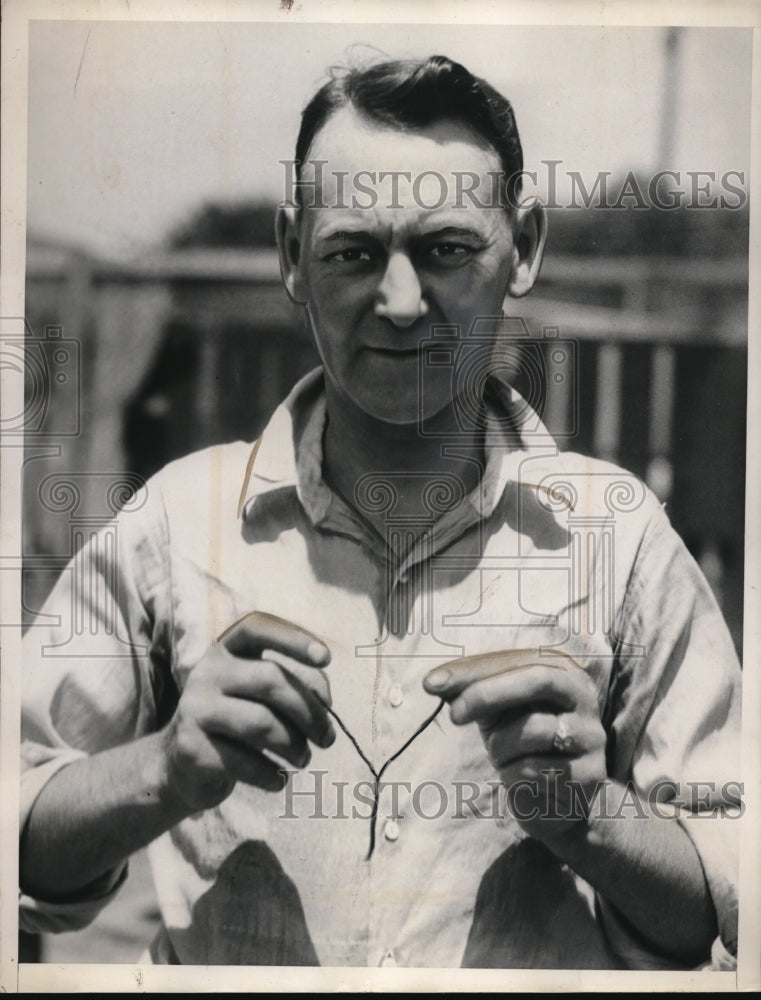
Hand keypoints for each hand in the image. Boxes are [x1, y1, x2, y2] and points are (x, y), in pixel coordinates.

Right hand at [160, 611, 334, 812]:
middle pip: (270, 679)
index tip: (326, 658)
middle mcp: (207, 672)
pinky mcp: (191, 748)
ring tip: (304, 758)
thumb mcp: (263, 696)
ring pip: (261, 723)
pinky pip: (246, 762)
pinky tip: (279, 779)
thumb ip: (297, 686)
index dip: (293, 638)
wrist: (181, 765)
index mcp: (226, 650)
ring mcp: (195, 709)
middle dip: (309, 711)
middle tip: (327, 738)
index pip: (257, 628)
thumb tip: (324, 700)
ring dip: (294, 746)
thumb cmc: (237, 721)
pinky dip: (272, 774)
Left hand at [423, 649, 606, 846]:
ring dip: (500, 746)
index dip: (474, 669)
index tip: (432, 683)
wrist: (557, 802)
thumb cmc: (522, 744)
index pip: (517, 659)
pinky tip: (518, 778)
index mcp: (561, 671)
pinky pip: (533, 770)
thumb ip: (473, 691)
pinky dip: (511, 775)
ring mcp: (591, 736)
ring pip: (533, 729)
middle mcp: (584, 697)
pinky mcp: (589, 775)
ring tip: (500, 757)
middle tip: (454, 714)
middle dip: (488, 693)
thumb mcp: (497, 710)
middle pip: (538, 680)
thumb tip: (434, 682)